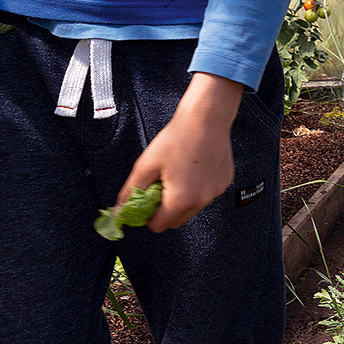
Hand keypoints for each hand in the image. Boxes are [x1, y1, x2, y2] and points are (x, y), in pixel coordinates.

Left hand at [116, 71, 242, 232]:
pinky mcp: (224, 182)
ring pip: (192, 208)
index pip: (158, 226)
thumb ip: (131, 191)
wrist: (206, 117)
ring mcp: (215, 192)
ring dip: (182, 199)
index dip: (147, 215)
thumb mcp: (146, 164)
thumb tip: (119, 210)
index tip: (146, 200)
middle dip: (165, 210)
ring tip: (178, 172)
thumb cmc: (177, 138)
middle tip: (160, 185)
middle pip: (176, 221)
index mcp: (181, 200)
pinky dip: (197, 187)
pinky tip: (194, 167)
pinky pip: (205, 194)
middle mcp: (201, 201)